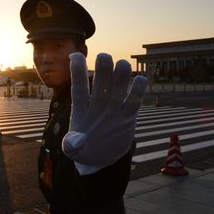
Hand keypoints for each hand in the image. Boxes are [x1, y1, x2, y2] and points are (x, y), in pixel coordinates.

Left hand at [62, 52, 147, 167]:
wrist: (99, 157)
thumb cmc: (82, 149)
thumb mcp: (73, 150)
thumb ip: (72, 145)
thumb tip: (74, 141)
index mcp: (81, 109)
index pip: (79, 88)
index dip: (77, 72)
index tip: (74, 55)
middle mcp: (98, 105)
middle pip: (101, 84)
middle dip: (103, 69)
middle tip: (104, 57)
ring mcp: (113, 109)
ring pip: (118, 88)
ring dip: (121, 75)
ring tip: (123, 64)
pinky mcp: (127, 117)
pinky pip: (134, 102)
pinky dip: (139, 91)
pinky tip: (141, 80)